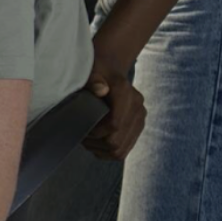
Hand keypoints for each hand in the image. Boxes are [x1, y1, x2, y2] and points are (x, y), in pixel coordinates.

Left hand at [81, 45, 145, 160]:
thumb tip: (101, 90)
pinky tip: (96, 143)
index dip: (95, 132)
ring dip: (100, 150)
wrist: (110, 69)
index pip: (114, 125)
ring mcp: (140, 120)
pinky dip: (107, 152)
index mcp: (127, 94)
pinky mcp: (137, 128)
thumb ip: (93, 79)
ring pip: (120, 151)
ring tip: (88, 140)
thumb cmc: (97, 70)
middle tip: (82, 135)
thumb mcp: (91, 70)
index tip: (82, 127)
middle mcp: (138, 108)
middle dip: (95, 143)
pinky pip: (123, 151)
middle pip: (116, 142)